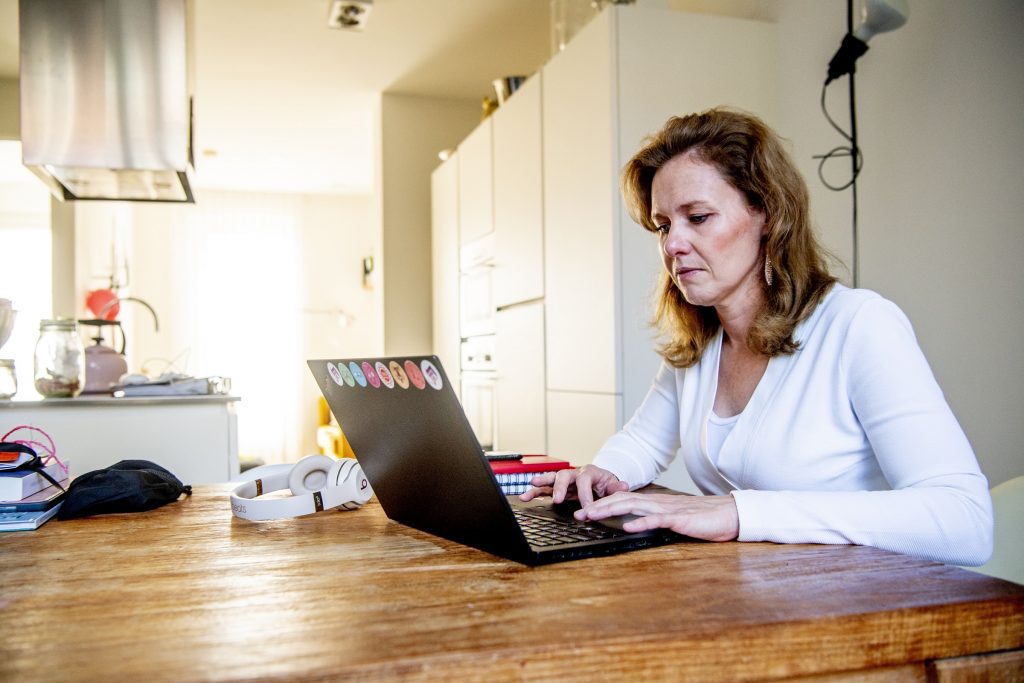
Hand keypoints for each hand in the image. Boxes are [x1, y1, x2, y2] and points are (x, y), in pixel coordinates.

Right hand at [519, 464, 628, 506]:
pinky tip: (525, 497)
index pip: (585, 481)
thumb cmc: (605, 484)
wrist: (600, 481)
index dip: (585, 496)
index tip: (586, 509)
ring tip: (531, 487)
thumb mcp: (613, 486)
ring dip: (541, 483)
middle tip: (558, 499)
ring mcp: (564, 480)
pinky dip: (535, 491)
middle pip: (564, 475)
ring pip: (551, 478)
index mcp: (589, 472)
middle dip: (560, 487)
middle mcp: (574, 473)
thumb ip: (616, 487)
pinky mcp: (557, 487)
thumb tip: (623, 486)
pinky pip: (544, 488)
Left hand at [574, 492, 739, 541]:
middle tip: (579, 514)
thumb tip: (637, 524)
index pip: (623, 499)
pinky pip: (656, 519)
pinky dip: (641, 523)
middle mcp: (657, 502)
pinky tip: (628, 527)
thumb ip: (656, 518)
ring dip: (610, 511)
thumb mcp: (674, 517)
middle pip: (621, 500)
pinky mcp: (679, 519)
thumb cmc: (703, 518)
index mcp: (655, 502)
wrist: (729, 514)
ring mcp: (667, 509)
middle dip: (598, 506)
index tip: (585, 511)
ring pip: (632, 506)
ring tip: (593, 516)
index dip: (603, 504)